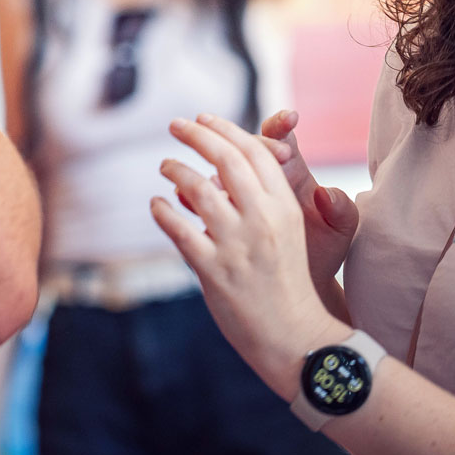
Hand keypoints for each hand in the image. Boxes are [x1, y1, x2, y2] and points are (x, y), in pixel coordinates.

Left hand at [153, 114, 346, 397]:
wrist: (298, 337)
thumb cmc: (293, 283)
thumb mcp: (295, 233)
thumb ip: (269, 201)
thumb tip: (232, 174)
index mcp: (284, 207)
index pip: (254, 152)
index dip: (226, 129)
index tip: (204, 118)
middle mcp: (262, 220)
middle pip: (226, 160)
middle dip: (196, 135)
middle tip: (176, 124)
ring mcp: (237, 245)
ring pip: (199, 190)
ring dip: (176, 170)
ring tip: (164, 164)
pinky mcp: (214, 271)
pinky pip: (180, 230)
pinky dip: (163, 212)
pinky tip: (156, 204)